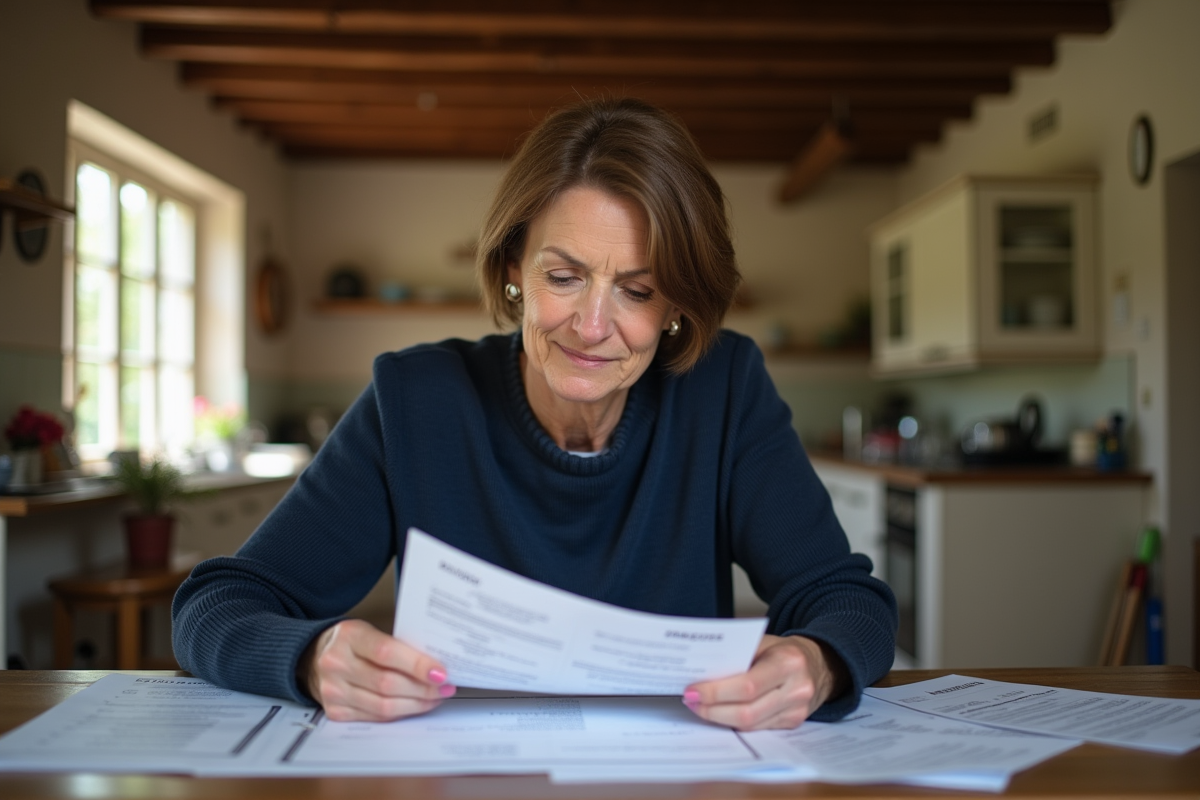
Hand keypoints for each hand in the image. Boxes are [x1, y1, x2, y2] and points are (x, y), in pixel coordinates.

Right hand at [298, 619, 455, 721]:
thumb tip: (435, 663)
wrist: (311, 656)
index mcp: (349, 636)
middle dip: (423, 688)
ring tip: (436, 697)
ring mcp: (333, 690)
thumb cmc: (350, 642)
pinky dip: (400, 713)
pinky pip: (375, 717)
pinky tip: (415, 705)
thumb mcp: (369, 631)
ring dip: (416, 704)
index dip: (417, 665)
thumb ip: (397, 645)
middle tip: (446, 686)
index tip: (441, 672)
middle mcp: (337, 664)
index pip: (387, 652)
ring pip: (383, 706)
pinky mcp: (335, 711)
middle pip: (388, 684)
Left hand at [681, 634, 846, 729]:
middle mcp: (796, 690)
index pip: (747, 685)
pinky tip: (719, 712)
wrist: (820, 664)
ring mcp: (797, 711)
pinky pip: (757, 728)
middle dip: (712, 709)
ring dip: (719, 717)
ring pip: (750, 725)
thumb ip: (737, 654)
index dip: (716, 692)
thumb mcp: (762, 642)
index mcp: (788, 663)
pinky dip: (734, 722)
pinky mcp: (793, 724)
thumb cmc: (783, 650)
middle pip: (747, 711)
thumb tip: (700, 669)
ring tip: (699, 706)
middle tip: (691, 700)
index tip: (692, 690)